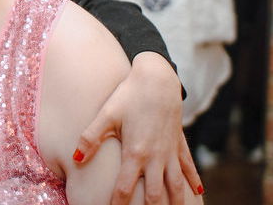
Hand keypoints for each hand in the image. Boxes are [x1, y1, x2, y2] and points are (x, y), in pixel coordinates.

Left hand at [74, 53, 201, 203]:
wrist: (158, 79)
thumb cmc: (129, 95)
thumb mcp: (107, 115)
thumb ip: (91, 137)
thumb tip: (75, 158)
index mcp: (136, 152)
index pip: (125, 188)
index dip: (118, 204)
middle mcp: (156, 157)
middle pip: (156, 194)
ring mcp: (170, 151)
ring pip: (176, 185)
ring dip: (175, 201)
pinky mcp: (179, 143)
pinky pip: (188, 166)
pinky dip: (193, 180)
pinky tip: (197, 192)